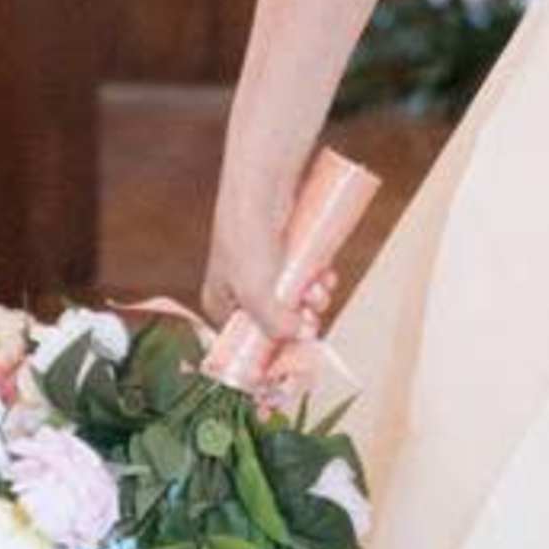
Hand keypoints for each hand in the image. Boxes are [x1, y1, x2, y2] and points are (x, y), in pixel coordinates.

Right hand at [202, 172, 333, 348]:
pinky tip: (326, 275)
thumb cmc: (246, 238)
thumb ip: (276, 325)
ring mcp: (265, 270)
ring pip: (296, 301)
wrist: (262, 186)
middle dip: (300, 323)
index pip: (244, 344)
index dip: (271, 354)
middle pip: (277, 324)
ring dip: (314, 300)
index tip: (295, 361)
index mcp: (221, 304)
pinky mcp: (286, 253)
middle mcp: (241, 290)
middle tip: (312, 317)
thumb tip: (302, 336)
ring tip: (319, 289)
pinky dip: (319, 280)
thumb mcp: (256, 294)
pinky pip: (306, 278)